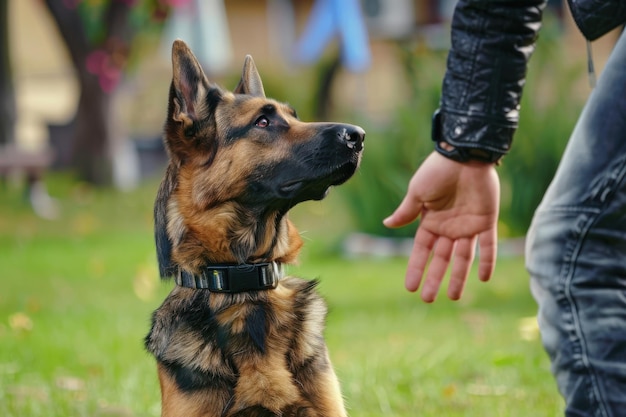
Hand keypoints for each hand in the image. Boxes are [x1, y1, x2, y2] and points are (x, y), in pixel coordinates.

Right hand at [383, 151, 499, 301]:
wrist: (464, 155)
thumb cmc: (437, 171)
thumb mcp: (418, 192)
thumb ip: (406, 212)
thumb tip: (387, 224)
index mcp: (430, 221)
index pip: (421, 251)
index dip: (416, 268)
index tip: (409, 287)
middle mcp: (448, 227)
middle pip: (441, 259)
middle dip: (434, 279)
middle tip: (428, 300)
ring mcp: (468, 226)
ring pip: (463, 257)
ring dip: (459, 277)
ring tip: (454, 297)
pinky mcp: (487, 220)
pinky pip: (488, 245)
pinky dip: (488, 261)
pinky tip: (484, 278)